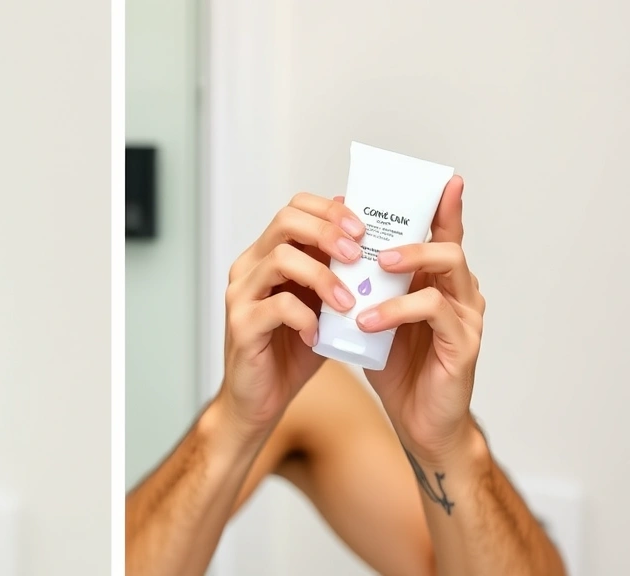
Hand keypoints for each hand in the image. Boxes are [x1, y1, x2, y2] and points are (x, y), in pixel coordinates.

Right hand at [220, 193, 365, 439]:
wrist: (259, 401)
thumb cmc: (292, 352)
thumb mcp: (321, 306)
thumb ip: (339, 275)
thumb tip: (379, 245)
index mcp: (267, 255)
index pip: (295, 208)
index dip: (331, 211)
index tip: (363, 230)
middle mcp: (249, 267)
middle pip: (286, 221)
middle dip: (329, 231)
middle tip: (358, 254)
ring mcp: (241, 295)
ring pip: (282, 259)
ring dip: (323, 276)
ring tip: (347, 302)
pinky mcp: (241, 325)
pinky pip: (277, 307)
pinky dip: (306, 318)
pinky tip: (318, 335)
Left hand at [357, 176, 485, 461]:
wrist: (418, 422)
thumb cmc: (396, 367)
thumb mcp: (374, 316)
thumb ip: (363, 283)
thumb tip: (333, 244)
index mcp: (439, 283)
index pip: (444, 236)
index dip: (444, 206)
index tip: (442, 179)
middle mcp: (460, 294)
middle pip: (449, 244)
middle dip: (410, 233)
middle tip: (371, 239)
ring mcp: (466, 318)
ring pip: (448, 269)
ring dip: (404, 264)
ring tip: (369, 270)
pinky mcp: (463, 346)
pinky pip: (433, 313)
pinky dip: (396, 310)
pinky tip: (366, 321)